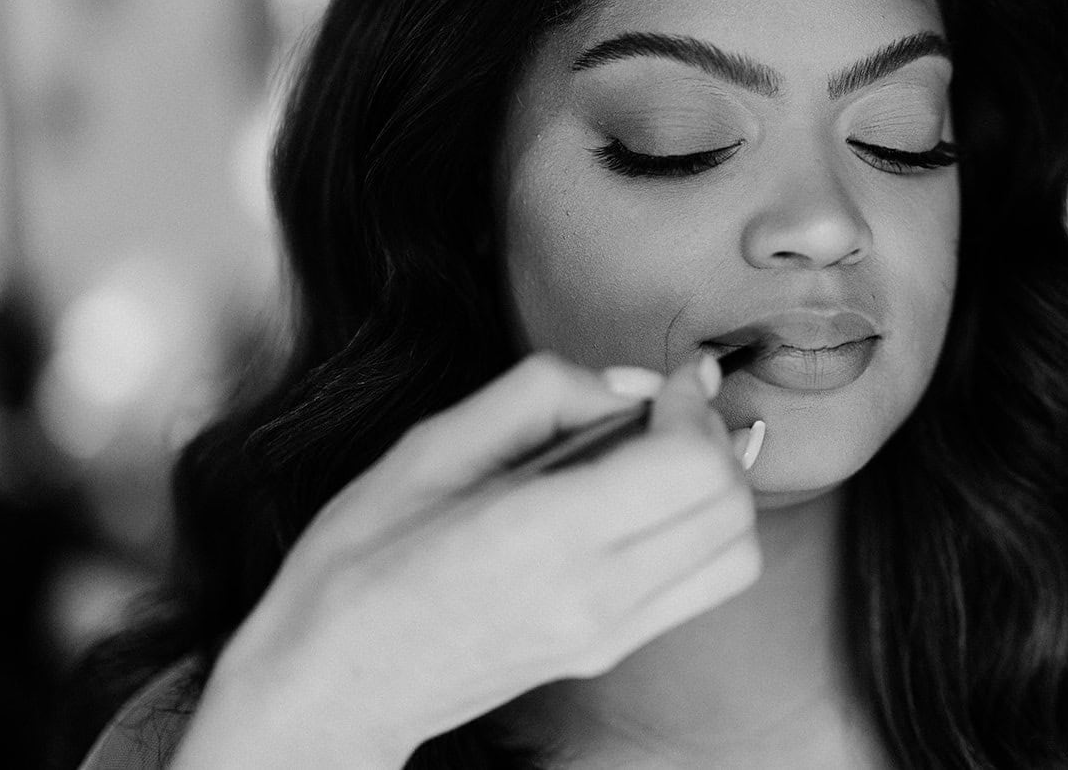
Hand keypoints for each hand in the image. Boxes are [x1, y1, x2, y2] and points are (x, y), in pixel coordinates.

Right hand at [171, 352, 760, 768]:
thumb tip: (627, 385)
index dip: (695, 406)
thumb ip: (538, 394)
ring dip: (719, 490)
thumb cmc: (360, 564)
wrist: (332, 687)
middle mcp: (593, 594)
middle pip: (731, 507)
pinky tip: (645, 505)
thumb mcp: (428, 446)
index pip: (691, 466)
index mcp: (543, 534)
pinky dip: (704, 533)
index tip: (670, 380)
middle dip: (715, 438)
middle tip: (665, 411)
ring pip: (736, 553)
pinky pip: (705, 588)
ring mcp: (608, 634)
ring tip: (658, 457)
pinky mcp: (609, 653)